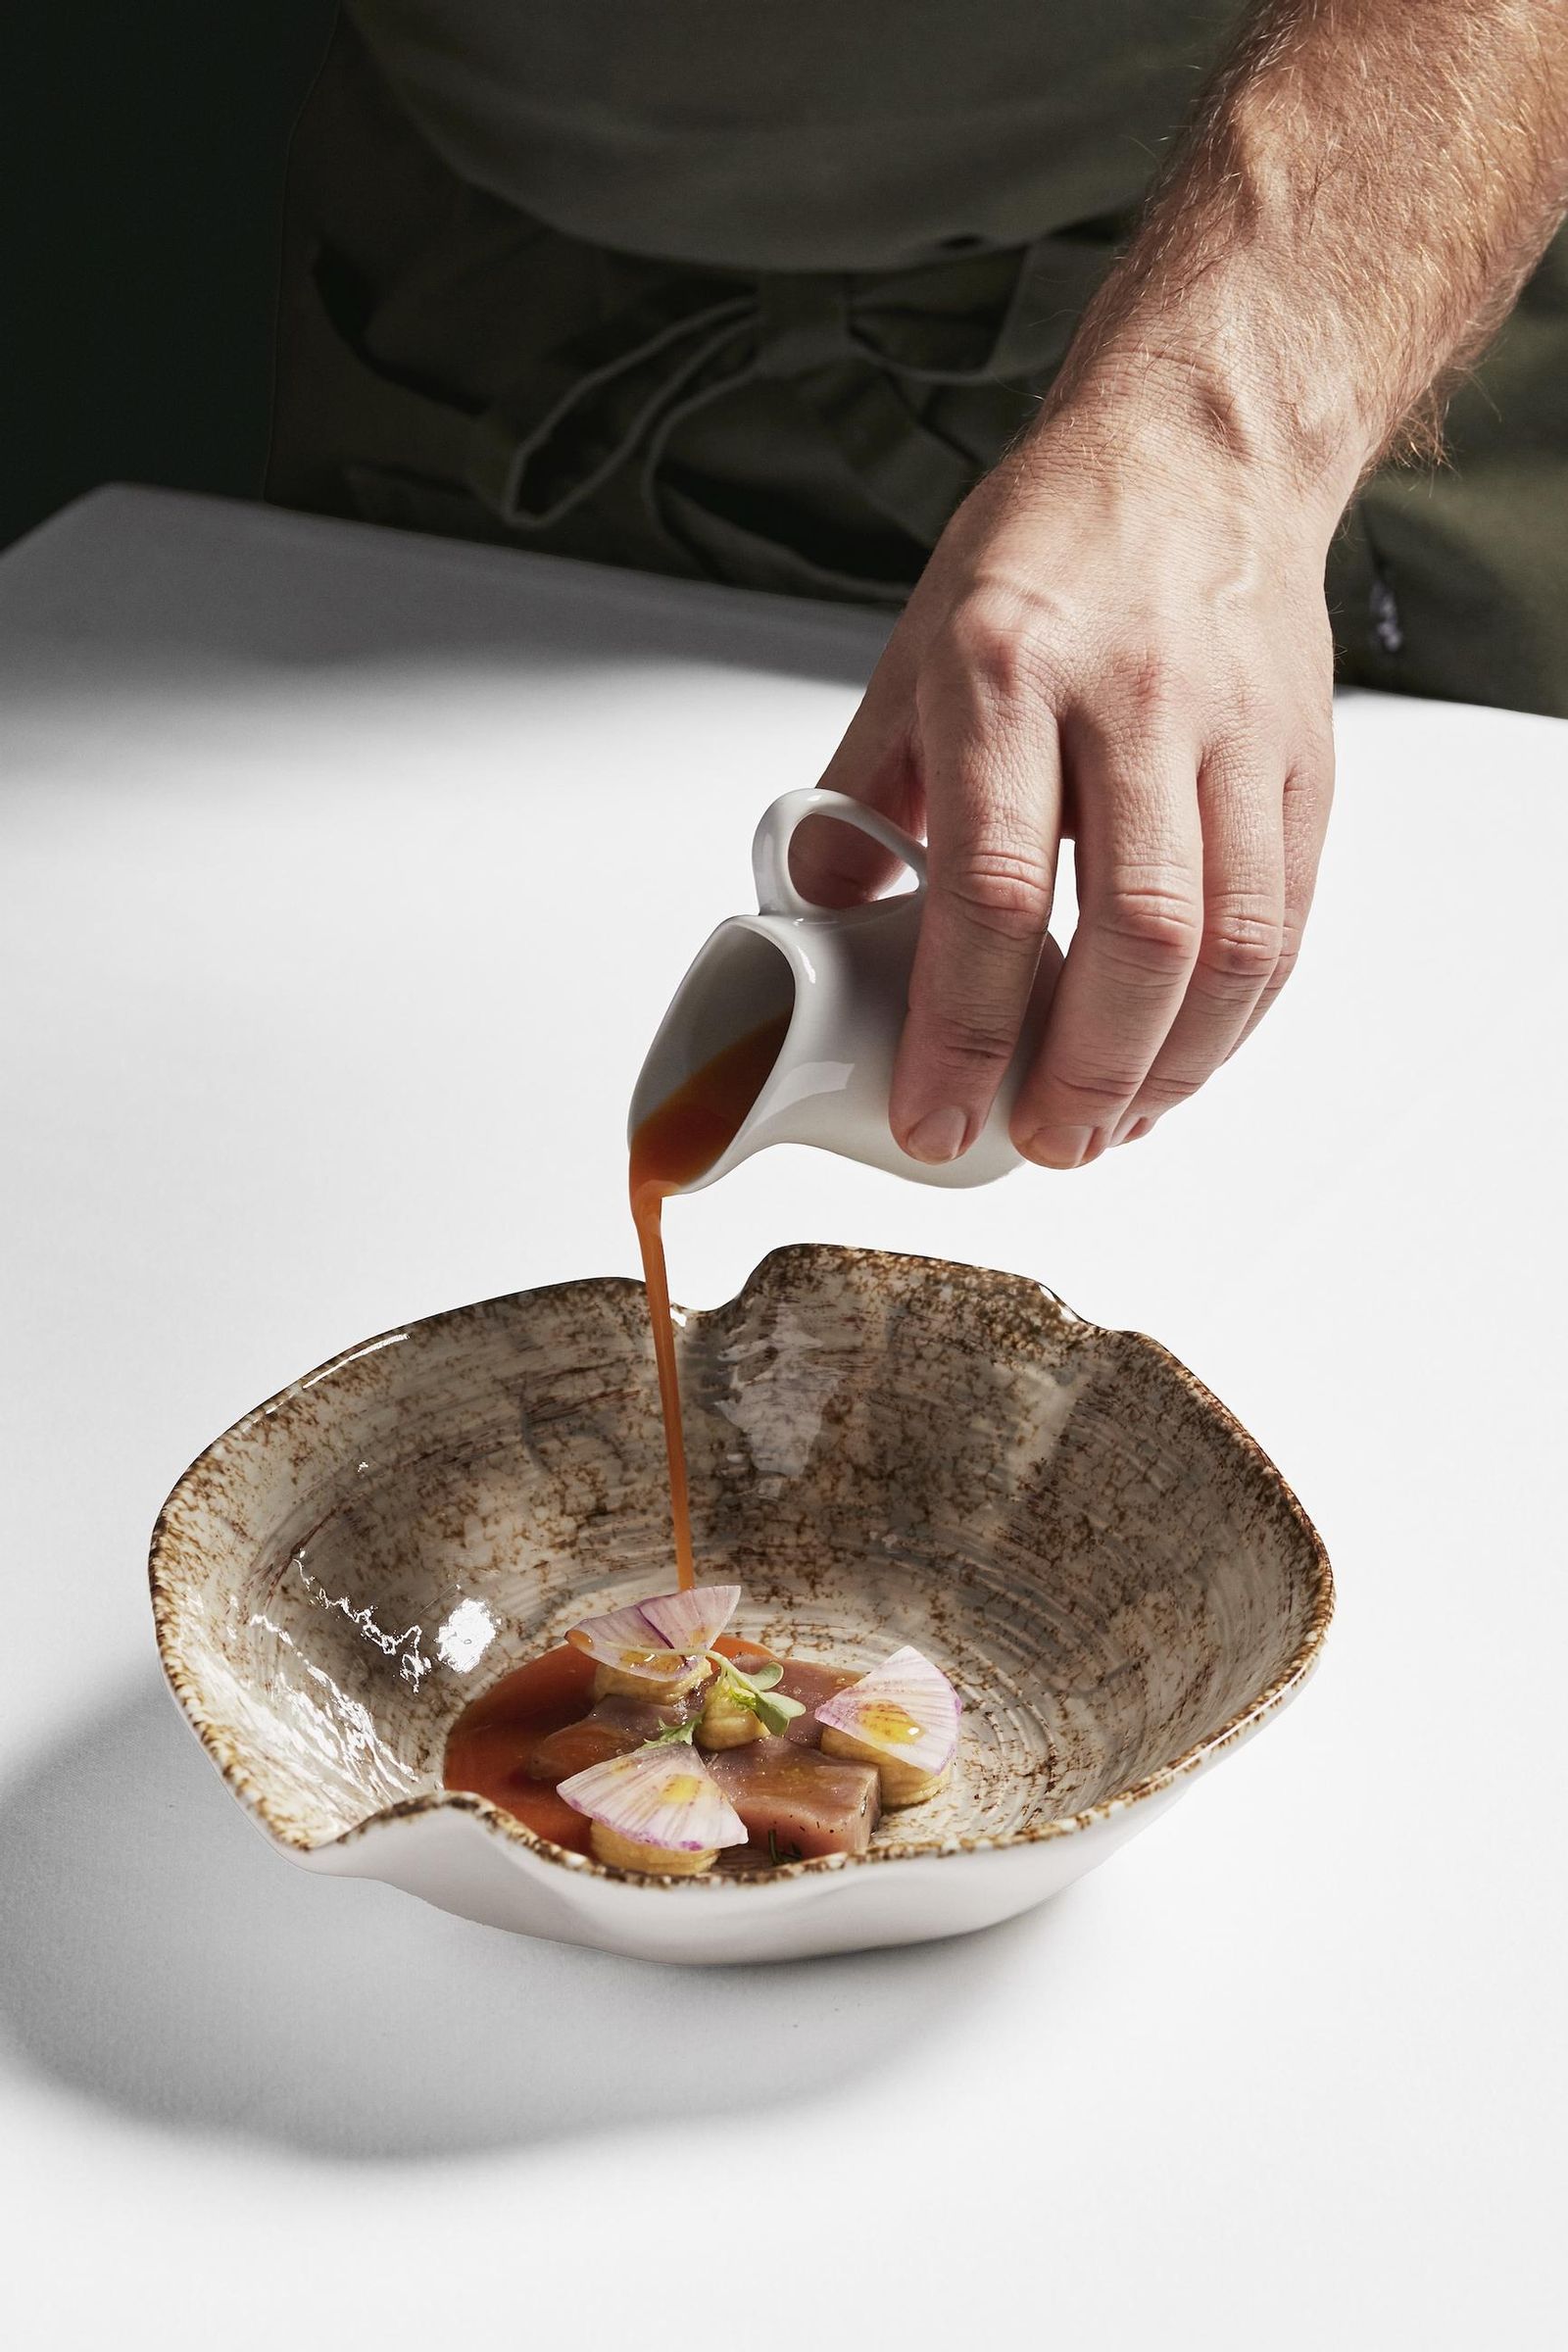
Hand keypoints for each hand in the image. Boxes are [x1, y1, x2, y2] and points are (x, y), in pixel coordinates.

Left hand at [791, 404, 1340, 1168]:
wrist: (1199, 449)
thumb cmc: (1051, 549)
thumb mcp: (915, 652)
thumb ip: (864, 796)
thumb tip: (816, 924)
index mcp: (1007, 673)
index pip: (990, 890)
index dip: (963, 1030)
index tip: (933, 1117)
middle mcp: (1132, 703)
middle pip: (1133, 934)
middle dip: (1082, 1075)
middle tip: (1038, 1146)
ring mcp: (1232, 733)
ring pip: (1231, 943)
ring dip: (1171, 1069)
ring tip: (1109, 1126)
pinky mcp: (1301, 763)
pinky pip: (1285, 921)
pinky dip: (1234, 1019)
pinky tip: (1180, 1061)